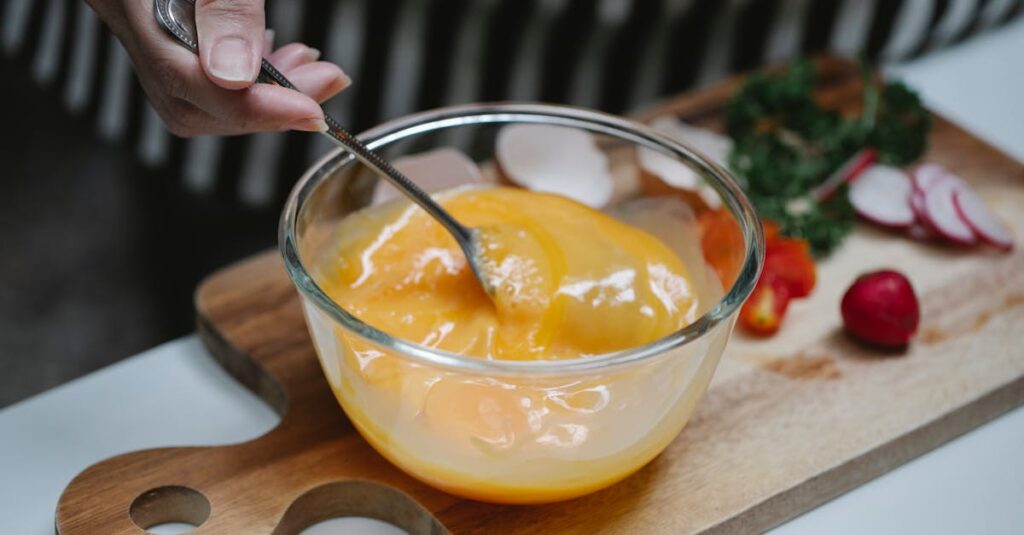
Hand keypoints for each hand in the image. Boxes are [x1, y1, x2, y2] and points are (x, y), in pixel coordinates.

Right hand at [87, 0, 349, 136]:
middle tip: (324, 88)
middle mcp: (124, 9)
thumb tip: (236, 77)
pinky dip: (249, 76)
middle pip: (187, 100)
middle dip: (262, 108)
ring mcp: (138, 13)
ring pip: (195, 92)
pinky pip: (199, 66)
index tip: (311, 111)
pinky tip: (283, 58)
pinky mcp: (162, 13)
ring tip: (314, 75)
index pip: (183, 80)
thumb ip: (226, 3)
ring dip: (262, 97)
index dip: (252, 109)